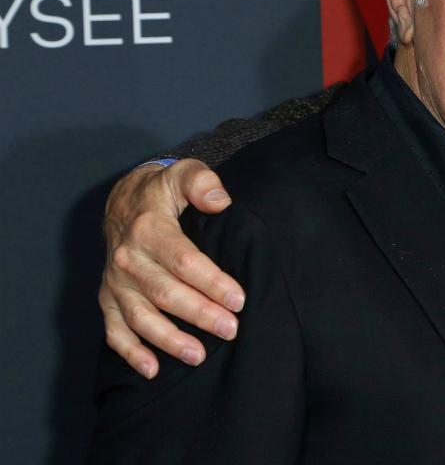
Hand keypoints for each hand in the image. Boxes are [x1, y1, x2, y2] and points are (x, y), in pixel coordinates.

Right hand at [99, 158, 245, 377]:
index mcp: (149, 230)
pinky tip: (151, 370)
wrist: (123, 200)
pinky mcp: (107, 298)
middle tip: (231, 330)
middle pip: (166, 293)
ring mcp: (115, 283)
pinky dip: (130, 353)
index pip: (184, 261)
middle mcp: (128, 259)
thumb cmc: (162, 190)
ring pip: (141, 317)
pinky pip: (114, 330)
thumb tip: (220, 202)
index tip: (239, 299)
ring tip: (198, 356)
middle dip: (200, 315)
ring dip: (168, 340)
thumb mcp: (184, 173)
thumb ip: (202, 182)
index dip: (212, 282)